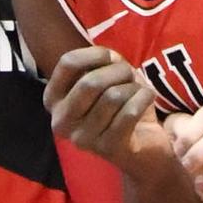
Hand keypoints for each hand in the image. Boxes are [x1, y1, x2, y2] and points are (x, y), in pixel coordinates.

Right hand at [44, 47, 165, 172]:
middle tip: (130, 75)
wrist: (143, 148)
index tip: (111, 57)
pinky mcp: (109, 149)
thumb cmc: (122, 106)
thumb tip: (108, 56)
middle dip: (118, 71)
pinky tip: (148, 98)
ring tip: (139, 92)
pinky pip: (129, 113)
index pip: (67, 63)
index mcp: (54, 101)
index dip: (95, 53)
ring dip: (133, 87)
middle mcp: (62, 122)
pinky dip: (144, 98)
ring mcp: (83, 139)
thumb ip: (104, 61)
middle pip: (90, 82)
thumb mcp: (110, 77)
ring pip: (113, 97)